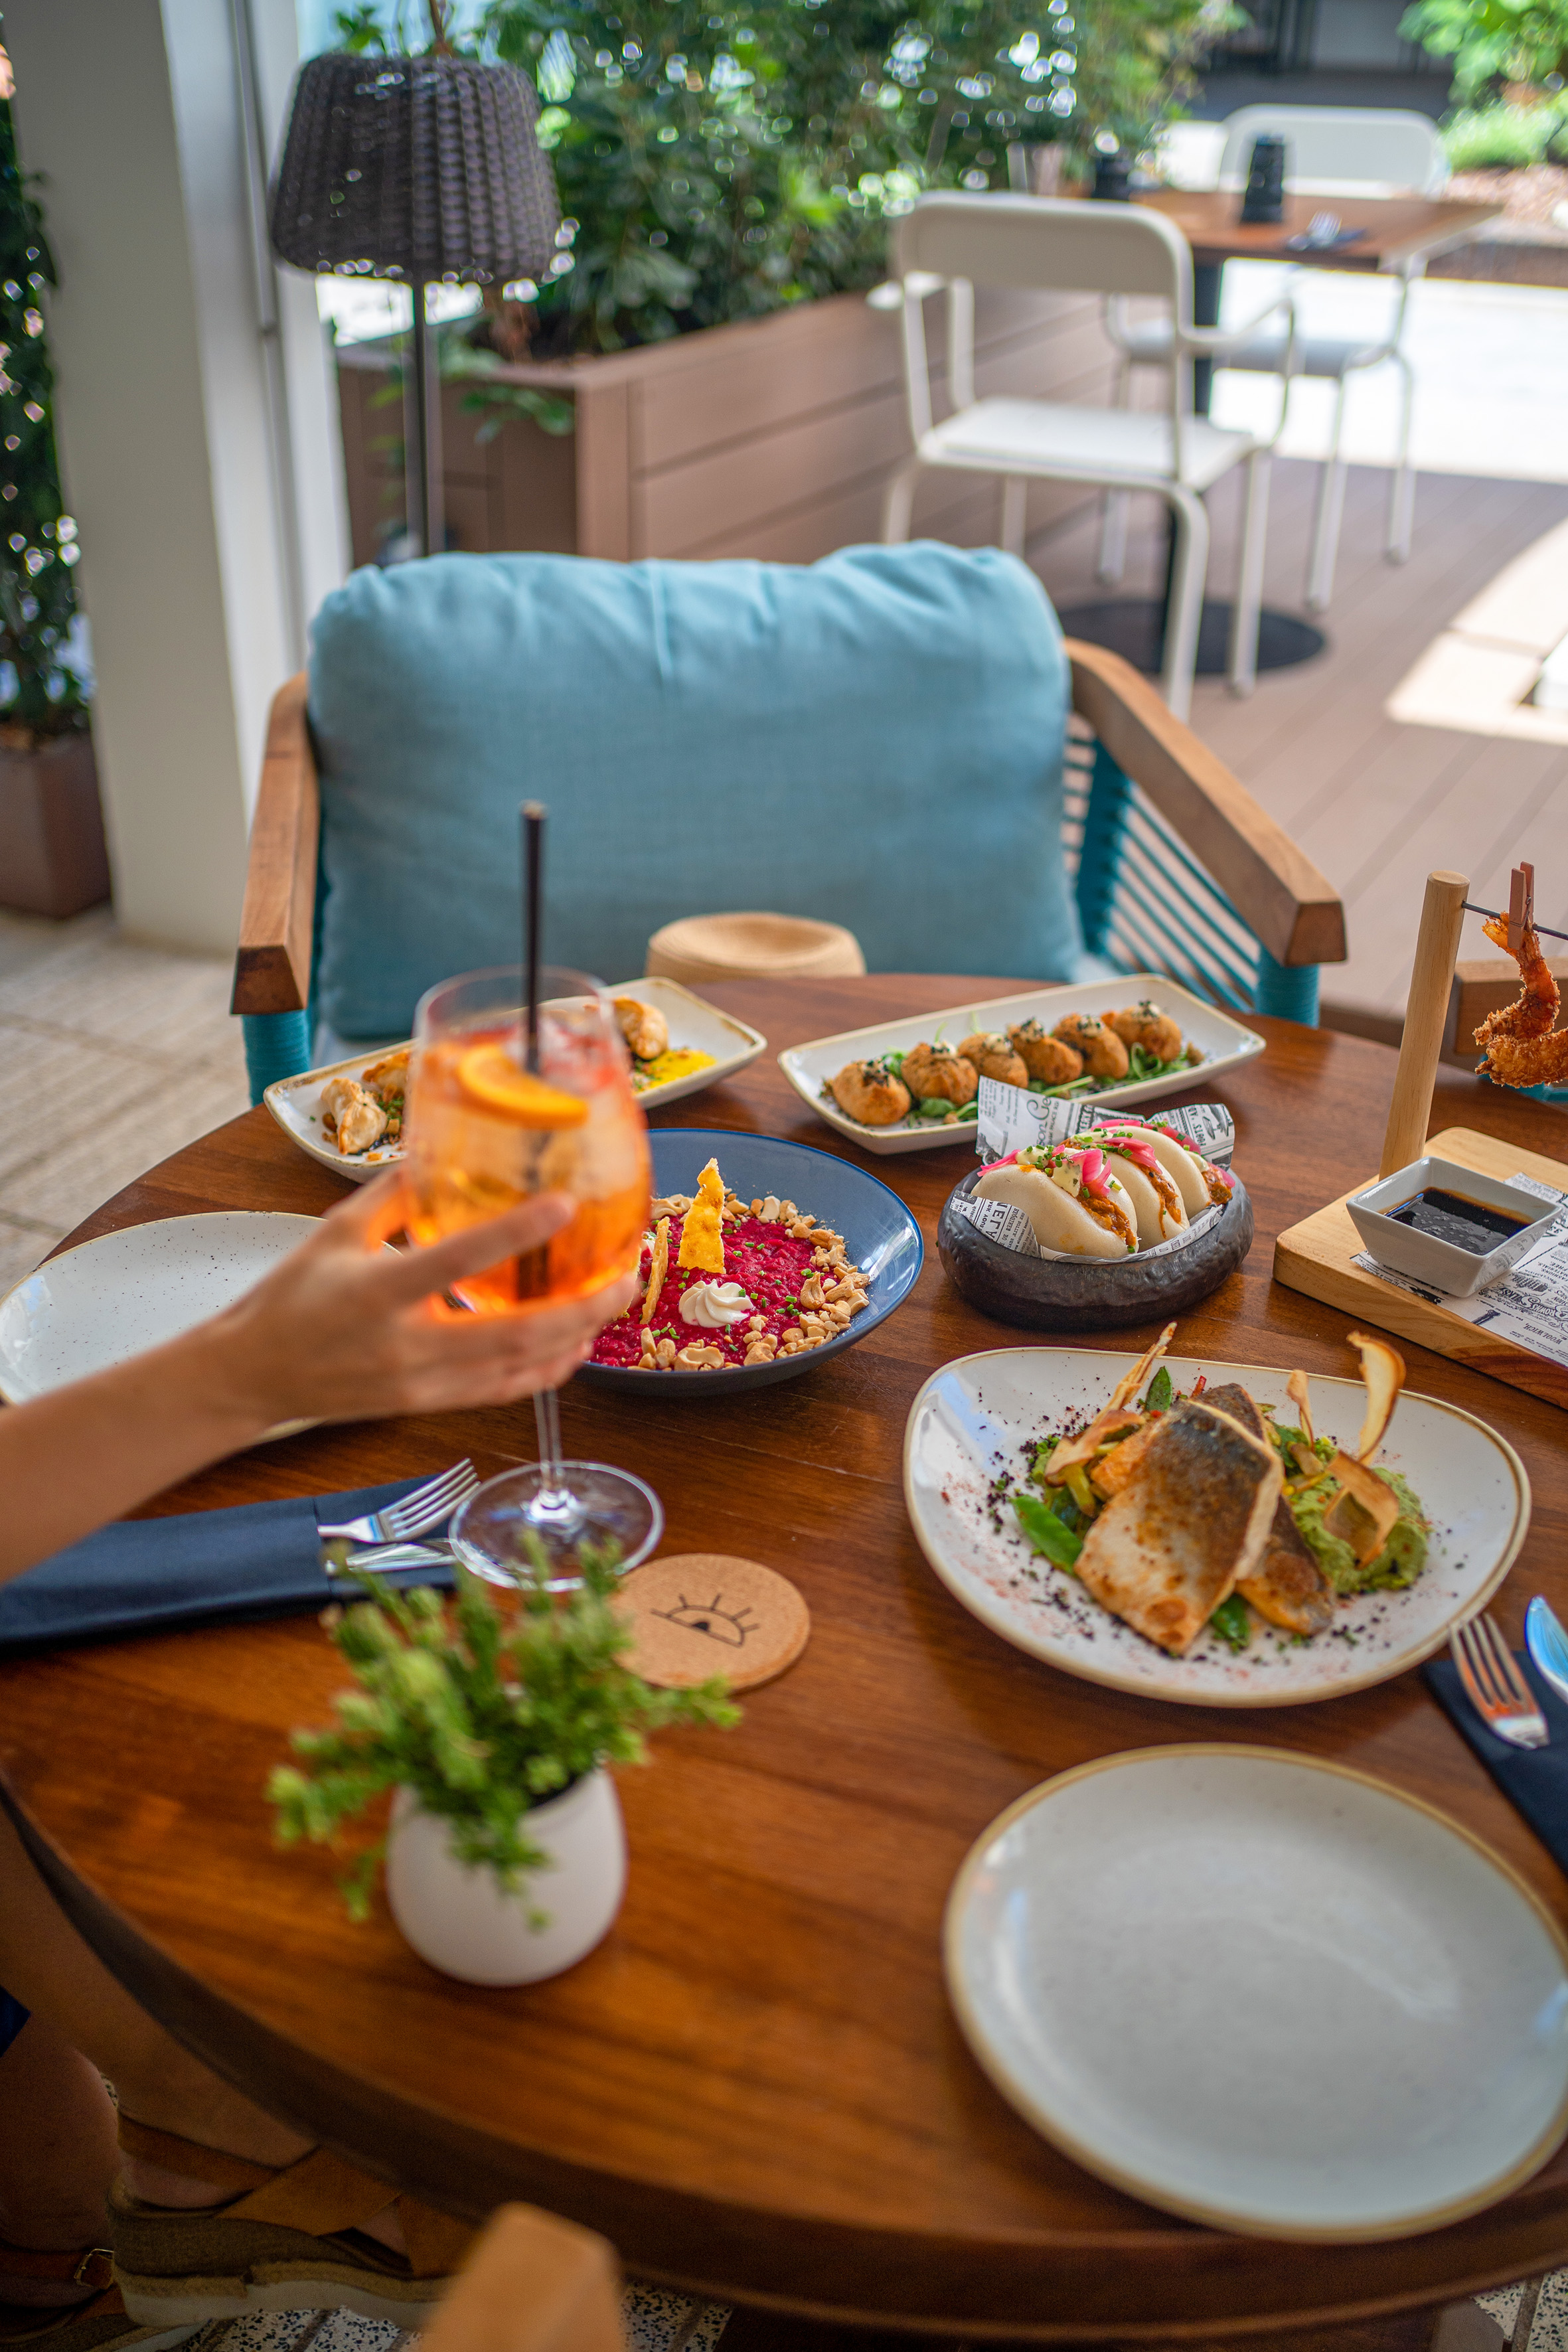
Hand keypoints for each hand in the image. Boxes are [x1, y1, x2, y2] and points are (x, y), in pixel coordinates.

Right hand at [195, 1173, 636, 1431]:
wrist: (253, 1375)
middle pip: (513, 1334)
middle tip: (626, 1274)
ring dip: (576, 1338)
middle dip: (582, 1307)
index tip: (565, 1205)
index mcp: (376, 1292)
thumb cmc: (290, 1299)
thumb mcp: (335, 1232)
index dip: (516, 1234)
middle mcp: (404, 1345)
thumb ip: (395, 1194)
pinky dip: (547, 1371)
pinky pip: (501, 1392)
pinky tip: (576, 1344)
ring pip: (518, 1369)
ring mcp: (419, 1383)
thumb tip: (446, 1145)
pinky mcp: (427, 1405)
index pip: (457, 1260)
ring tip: (613, 1301)